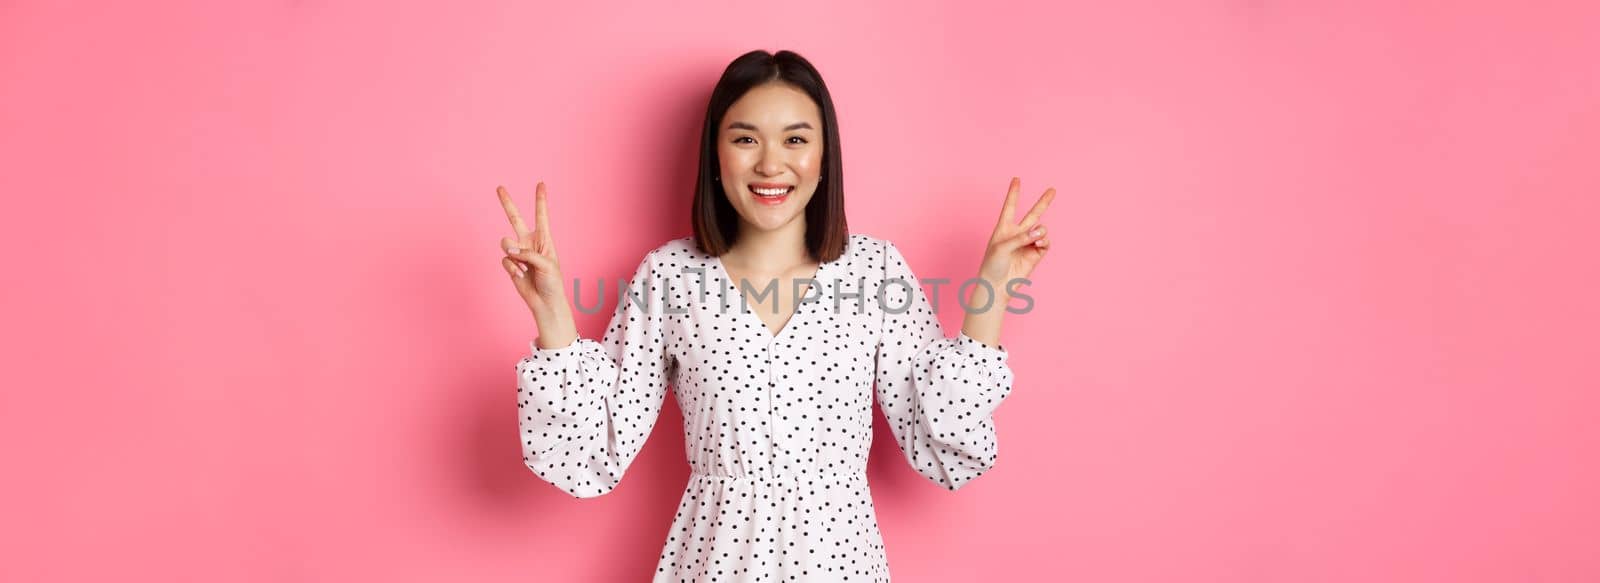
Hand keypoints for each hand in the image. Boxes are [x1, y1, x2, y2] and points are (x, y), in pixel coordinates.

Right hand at [497, 182, 568, 319]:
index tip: (541, 184)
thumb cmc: (552, 282)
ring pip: (505, 243)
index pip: (541, 215)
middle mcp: (529, 242)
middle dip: (507, 203)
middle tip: (499, 188)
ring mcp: (518, 252)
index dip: (540, 200)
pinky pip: (505, 260)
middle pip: (515, 218)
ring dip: (512, 253)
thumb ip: (527, 253)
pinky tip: (521, 275)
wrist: (545, 301)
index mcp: (544, 239)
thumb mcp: (547, 264)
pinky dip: (512, 268)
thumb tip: (508, 249)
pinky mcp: (510, 264)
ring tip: (522, 265)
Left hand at [977, 177, 1055, 291]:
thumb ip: (1021, 237)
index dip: (1014, 193)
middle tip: (1053, 190)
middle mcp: (1017, 234)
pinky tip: (1039, 242)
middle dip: (1043, 202)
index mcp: (1003, 228)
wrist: (996, 287)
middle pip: (1032, 214)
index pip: (1010, 207)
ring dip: (1040, 230)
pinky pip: (1045, 242)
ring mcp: (1027, 244)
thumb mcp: (1002, 247)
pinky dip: (1044, 240)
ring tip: (1036, 236)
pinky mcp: (1035, 255)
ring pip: (1041, 228)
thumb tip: (1040, 232)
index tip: (1017, 179)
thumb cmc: (992, 266)